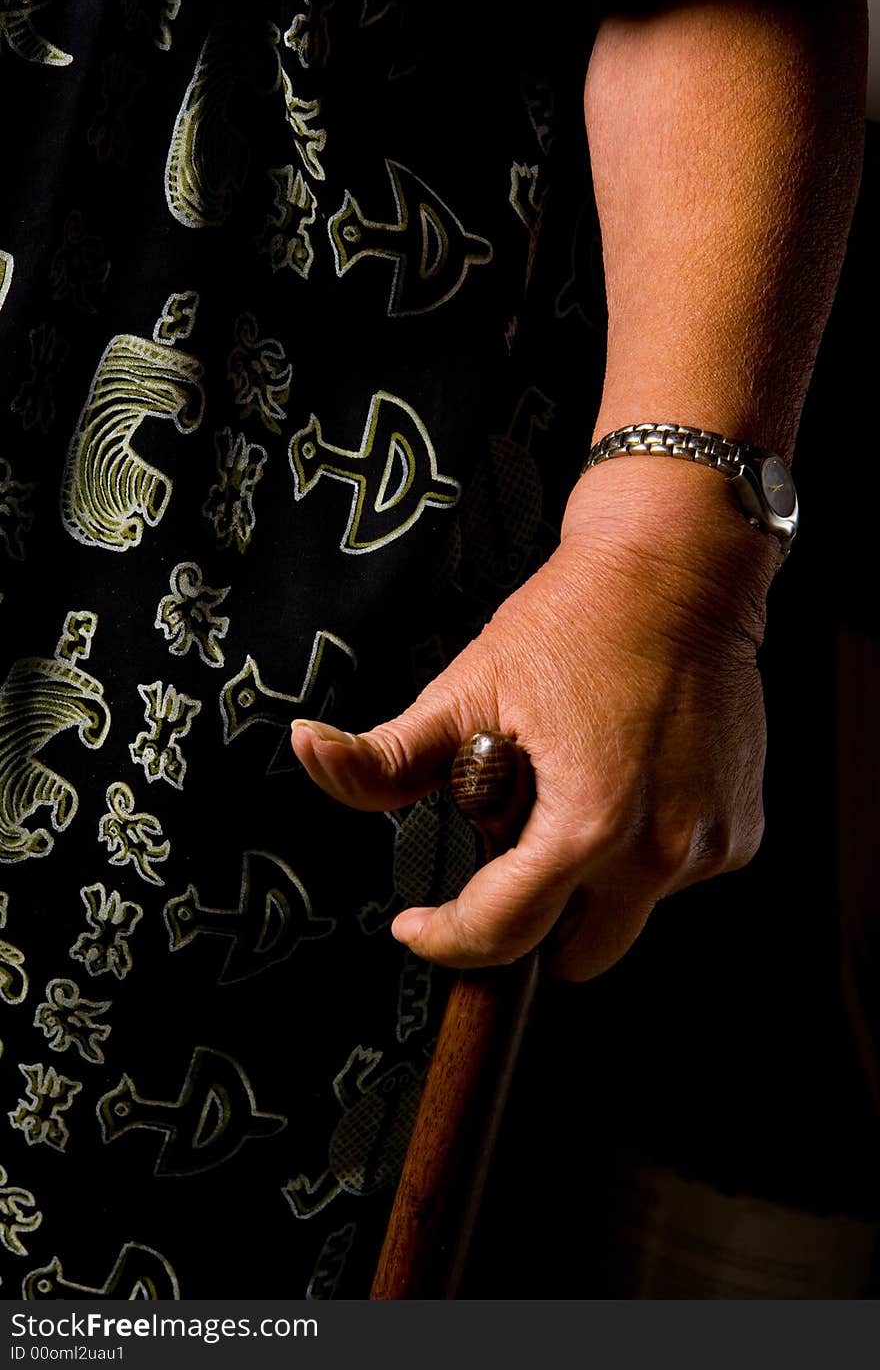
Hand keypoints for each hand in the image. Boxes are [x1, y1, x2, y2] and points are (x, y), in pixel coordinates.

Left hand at [291, 459, 778, 980]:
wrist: (679, 570)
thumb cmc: (576, 621)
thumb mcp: (467, 688)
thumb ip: (385, 755)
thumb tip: (309, 754)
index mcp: (587, 825)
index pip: (503, 935)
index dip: (445, 940)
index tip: (420, 924)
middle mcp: (659, 850)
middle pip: (574, 956)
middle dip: (529, 924)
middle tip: (508, 855)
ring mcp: (709, 845)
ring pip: (625, 914)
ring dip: (588, 881)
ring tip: (574, 794)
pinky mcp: (741, 830)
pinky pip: (674, 877)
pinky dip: (639, 852)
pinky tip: (626, 785)